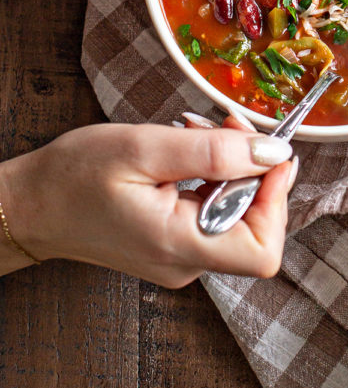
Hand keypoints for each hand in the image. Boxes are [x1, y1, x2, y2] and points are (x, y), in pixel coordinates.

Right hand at [0, 116, 294, 286]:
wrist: (29, 204)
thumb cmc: (75, 176)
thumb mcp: (146, 148)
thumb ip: (215, 153)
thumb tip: (276, 153)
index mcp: (180, 247)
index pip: (264, 251)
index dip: (277, 200)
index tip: (268, 153)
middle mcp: (187, 263)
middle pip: (257, 227)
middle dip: (253, 169)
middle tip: (226, 124)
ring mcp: (181, 257)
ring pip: (237, 214)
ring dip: (231, 166)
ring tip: (195, 130)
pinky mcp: (174, 245)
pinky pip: (214, 212)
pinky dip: (212, 176)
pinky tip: (186, 149)